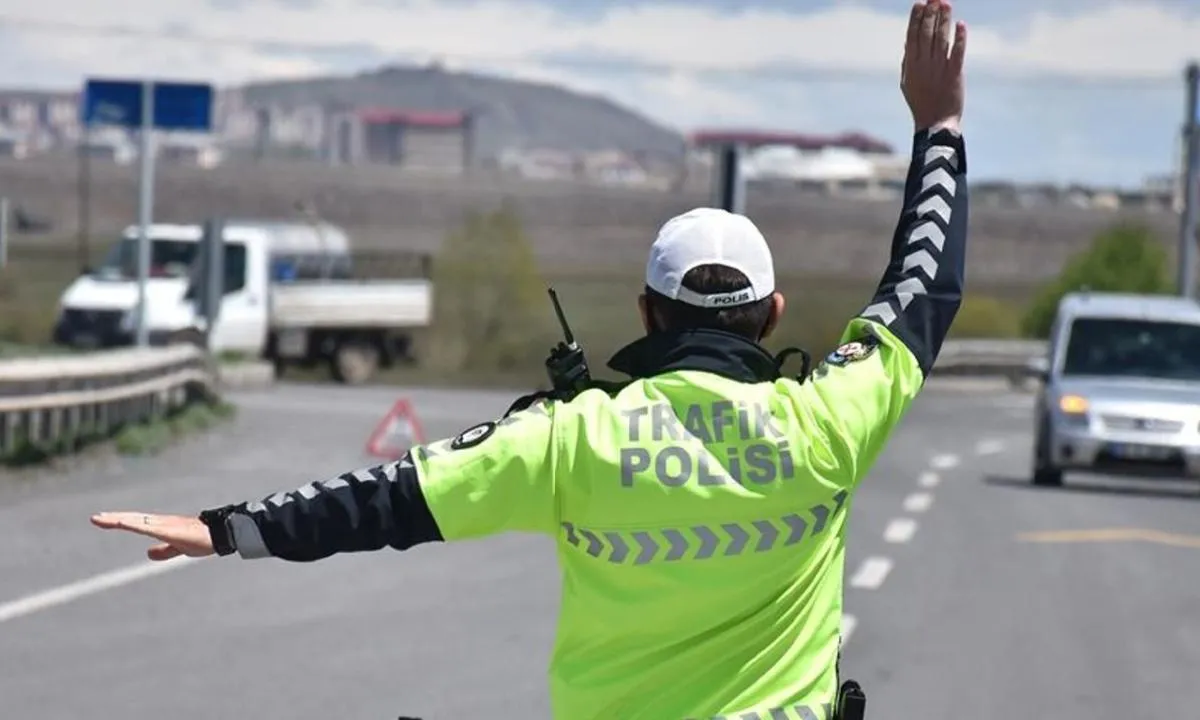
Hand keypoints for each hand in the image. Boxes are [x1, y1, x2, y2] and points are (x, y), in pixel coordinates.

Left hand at [90, 512, 214, 560]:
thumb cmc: (202, 539)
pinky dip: (136, 525)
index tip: (101, 520)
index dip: (118, 521)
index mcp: (161, 526)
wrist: (220, 534)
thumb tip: (148, 554)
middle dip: (113, 519)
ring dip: (120, 520)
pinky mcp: (170, 530)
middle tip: (94, 518)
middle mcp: (160, 522)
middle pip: (132, 519)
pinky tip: (124, 523)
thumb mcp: (178, 548)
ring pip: (137, 521)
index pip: (135, 522)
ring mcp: (165, 525)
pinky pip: (149, 527)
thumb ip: (164, 551)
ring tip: (102, 519)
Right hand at [901, 0, 966, 133]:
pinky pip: (958, 52)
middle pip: (927, 34)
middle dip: (930, 14)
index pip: (912, 36)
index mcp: (911, 66)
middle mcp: (924, 64)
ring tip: (946, 4)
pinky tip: (961, 24)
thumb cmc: (921, 102)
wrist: (936, 122)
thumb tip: (908, 41)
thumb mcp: (907, 82)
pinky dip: (960, 38)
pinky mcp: (955, 73)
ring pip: (941, 39)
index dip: (916, 19)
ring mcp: (940, 68)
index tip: (920, 3)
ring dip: (944, 20)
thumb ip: (908, 62)